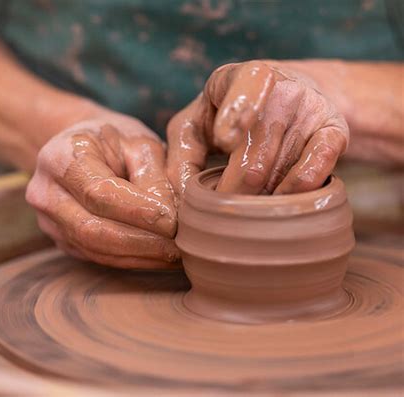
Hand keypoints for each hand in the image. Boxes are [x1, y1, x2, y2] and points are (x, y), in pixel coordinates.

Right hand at [26, 111, 179, 268]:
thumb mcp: (137, 142)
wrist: (80, 147)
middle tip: (180, 247)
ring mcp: (48, 221)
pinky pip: (96, 256)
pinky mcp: (61, 239)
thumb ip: (154, 176)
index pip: (99, 193)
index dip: (138, 212)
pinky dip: (130, 260)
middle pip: (92, 229)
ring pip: (95, 249)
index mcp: (60, 157)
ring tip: (174, 256)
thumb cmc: (113, 140)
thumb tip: (171, 219)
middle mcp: (46, 192)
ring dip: (139, 256)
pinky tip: (157, 257)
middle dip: (141, 243)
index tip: (173, 222)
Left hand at [166, 61, 348, 194]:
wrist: (289, 94)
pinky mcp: (335, 130)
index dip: (236, 113)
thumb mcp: (195, 125)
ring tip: (246, 202)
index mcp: (238, 77)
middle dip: (233, 195)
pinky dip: (292, 195)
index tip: (225, 140)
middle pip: (253, 161)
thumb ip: (182, 155)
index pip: (245, 87)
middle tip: (222, 209)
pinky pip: (315, 173)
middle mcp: (281, 87)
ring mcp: (312, 108)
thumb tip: (185, 197)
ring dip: (258, 200)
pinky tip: (277, 199)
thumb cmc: (227, 115)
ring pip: (279, 175)